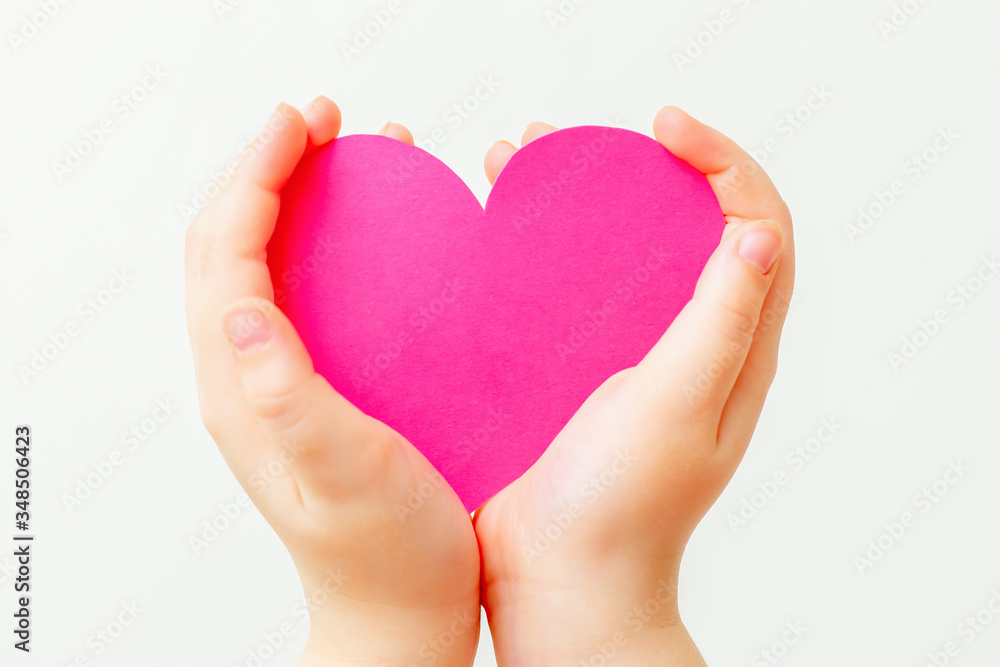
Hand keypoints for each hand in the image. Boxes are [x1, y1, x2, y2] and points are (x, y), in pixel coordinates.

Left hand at [184, 100, 479, 666]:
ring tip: (344, 153)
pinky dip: (324, 240)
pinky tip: (374, 230)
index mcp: (242, 391)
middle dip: (264, 167)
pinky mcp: (313, 388)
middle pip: (228, 243)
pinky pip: (300, 292)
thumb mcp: (342, 479)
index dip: (255, 174)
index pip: (224, 252)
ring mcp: (276, 382)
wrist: (400, 614)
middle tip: (320, 120)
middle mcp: (245, 378)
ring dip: (290, 195)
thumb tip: (241, 314)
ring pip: (262, 261)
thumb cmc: (388, 555)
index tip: (305, 123)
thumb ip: (288, 401)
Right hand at [473, 110, 794, 664]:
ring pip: (620, 251)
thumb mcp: (681, 409)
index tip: (662, 128)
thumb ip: (723, 323)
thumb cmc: (623, 508)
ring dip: (577, 196)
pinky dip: (538, 248)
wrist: (558, 580)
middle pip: (686, 225)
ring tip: (516, 158)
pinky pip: (569, 292)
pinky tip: (491, 228)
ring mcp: (631, 357)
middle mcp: (691, 344)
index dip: (722, 162)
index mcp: (734, 349)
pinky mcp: (576, 371)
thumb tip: (760, 232)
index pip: (756, 225)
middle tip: (573, 136)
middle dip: (639, 165)